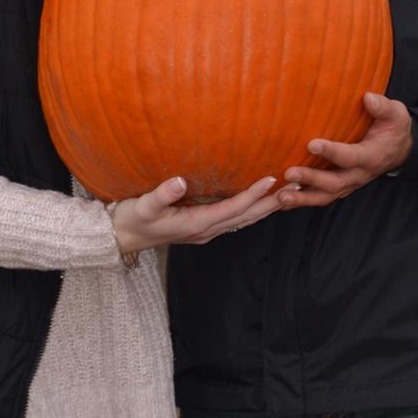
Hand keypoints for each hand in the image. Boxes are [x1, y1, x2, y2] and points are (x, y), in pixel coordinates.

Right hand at [111, 173, 283, 253]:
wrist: (120, 238)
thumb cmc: (131, 219)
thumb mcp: (142, 206)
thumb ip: (161, 194)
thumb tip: (180, 180)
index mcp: (196, 224)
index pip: (233, 208)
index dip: (254, 194)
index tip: (273, 179)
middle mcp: (206, 230)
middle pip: (247, 217)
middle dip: (272, 202)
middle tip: (297, 186)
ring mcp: (205, 231)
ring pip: (244, 220)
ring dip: (266, 207)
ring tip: (288, 193)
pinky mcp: (202, 228)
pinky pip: (235, 220)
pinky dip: (252, 210)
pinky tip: (261, 201)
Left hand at [278, 92, 413, 208]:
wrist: (398, 150)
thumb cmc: (393, 128)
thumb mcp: (396, 114)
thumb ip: (383, 107)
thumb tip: (368, 98)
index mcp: (371, 156)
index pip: (350, 156)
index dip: (332, 152)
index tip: (311, 143)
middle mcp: (359, 175)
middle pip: (334, 183)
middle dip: (311, 179)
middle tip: (289, 173)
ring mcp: (349, 184)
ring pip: (325, 196)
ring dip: (302, 198)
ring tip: (280, 198)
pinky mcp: (340, 187)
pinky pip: (321, 197)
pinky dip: (302, 200)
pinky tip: (281, 202)